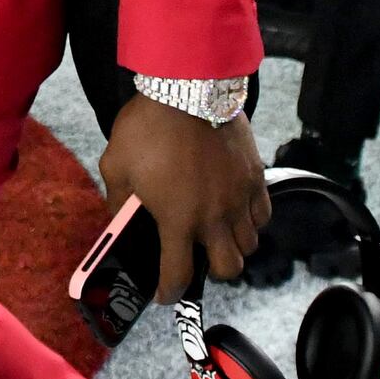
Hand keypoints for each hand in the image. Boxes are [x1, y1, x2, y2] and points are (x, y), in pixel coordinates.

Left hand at [100, 96, 268, 299]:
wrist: (187, 87)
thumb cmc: (147, 127)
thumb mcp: (116, 165)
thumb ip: (118, 201)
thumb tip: (118, 219)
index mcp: (177, 220)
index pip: (177, 274)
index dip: (168, 291)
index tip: (163, 292)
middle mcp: (214, 217)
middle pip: (228, 269)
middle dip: (211, 271)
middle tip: (196, 256)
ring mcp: (239, 197)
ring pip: (250, 244)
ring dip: (233, 246)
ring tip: (217, 232)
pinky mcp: (255, 177)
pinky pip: (263, 214)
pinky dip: (252, 221)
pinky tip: (236, 210)